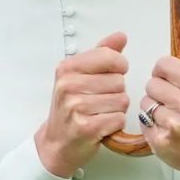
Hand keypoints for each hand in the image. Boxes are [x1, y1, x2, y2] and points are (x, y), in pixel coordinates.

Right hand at [35, 31, 129, 178]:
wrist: (58, 143)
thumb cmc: (71, 108)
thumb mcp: (81, 76)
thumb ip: (102, 54)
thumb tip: (121, 36)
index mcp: (67, 68)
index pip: (109, 57)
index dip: (119, 67)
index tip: (112, 75)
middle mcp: (68, 86)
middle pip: (119, 81)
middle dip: (116, 92)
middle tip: (100, 101)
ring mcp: (76, 107)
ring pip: (122, 100)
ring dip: (117, 110)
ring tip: (100, 113)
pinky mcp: (86, 128)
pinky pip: (119, 119)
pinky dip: (115, 124)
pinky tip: (102, 126)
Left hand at [140, 29, 179, 179]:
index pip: (164, 65)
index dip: (164, 71)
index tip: (171, 79)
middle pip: (152, 83)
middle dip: (159, 90)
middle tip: (172, 100)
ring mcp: (173, 126)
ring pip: (145, 103)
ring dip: (153, 108)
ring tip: (170, 115)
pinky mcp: (161, 143)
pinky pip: (143, 123)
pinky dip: (151, 125)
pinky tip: (166, 128)